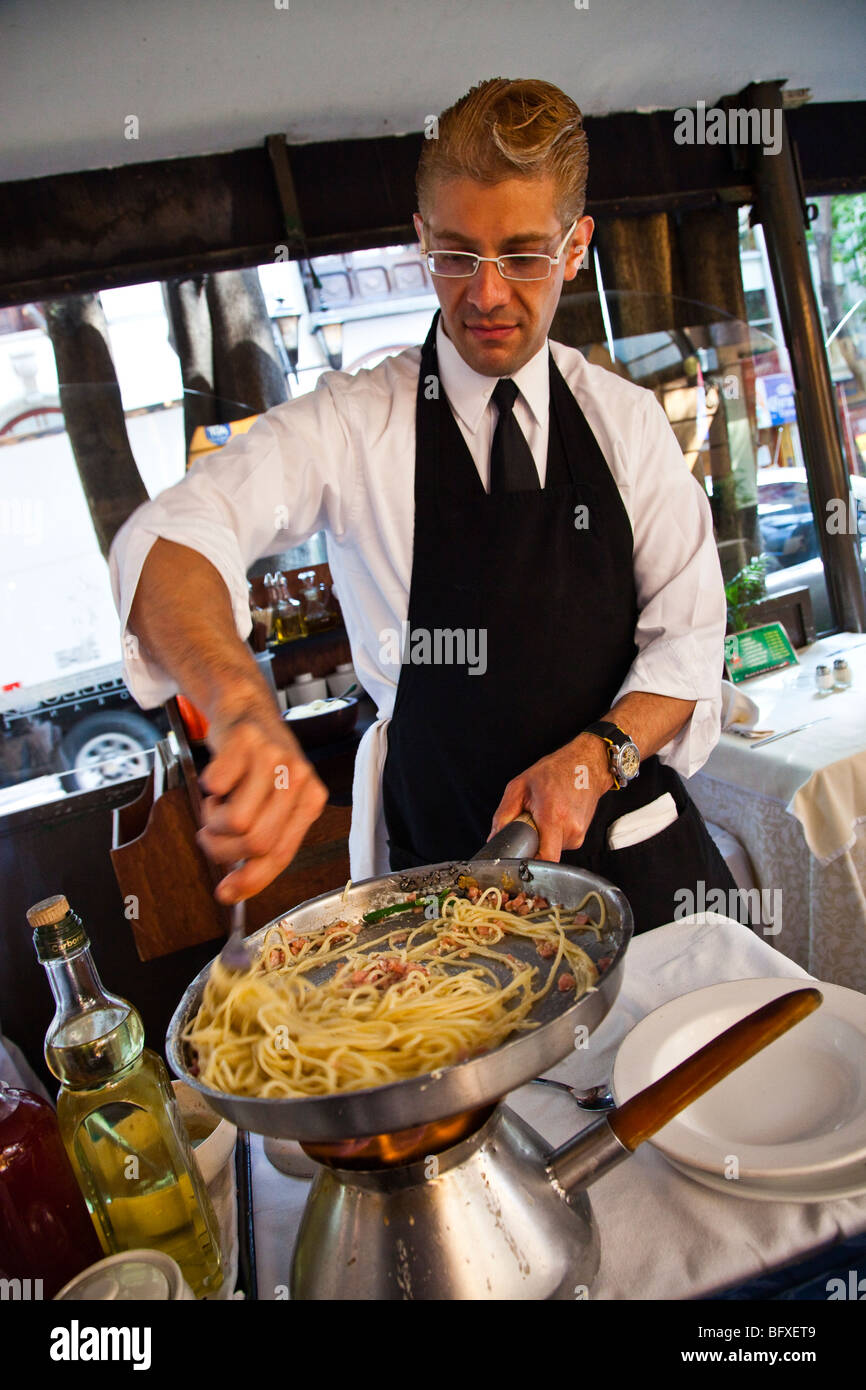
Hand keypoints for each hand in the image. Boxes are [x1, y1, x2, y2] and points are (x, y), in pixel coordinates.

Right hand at [196, 711, 327, 902]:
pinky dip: (207, 788)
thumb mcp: (273, 803)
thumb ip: (264, 840)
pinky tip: (218, 778)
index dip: (252, 879)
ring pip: (235, 822)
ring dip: (212, 820)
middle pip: (256, 843)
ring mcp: (274, 758)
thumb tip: (235, 889)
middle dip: (223, 850)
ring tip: (217, 804)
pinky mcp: (246, 741)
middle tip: (212, 835)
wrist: (245, 711)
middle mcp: (299, 779)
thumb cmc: (257, 764)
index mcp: (310, 801)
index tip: (226, 893)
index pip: (282, 854)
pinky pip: (216, 787)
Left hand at [489, 733, 613, 861]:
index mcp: (554, 817)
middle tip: (530, 822)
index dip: (530, 864)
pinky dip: (551, 835)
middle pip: (543, 854)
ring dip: (542, 837)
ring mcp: (578, 835)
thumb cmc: (555, 772)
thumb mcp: (519, 787)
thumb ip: (503, 816)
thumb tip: (494, 838)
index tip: (519, 859)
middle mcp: (570, 830)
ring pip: (551, 850)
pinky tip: (553, 816)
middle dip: (531, 843)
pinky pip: (559, 844)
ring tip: (544, 814)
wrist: (586, 766)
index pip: (546, 859)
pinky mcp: (581, 837)